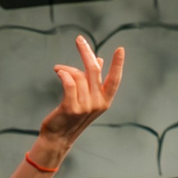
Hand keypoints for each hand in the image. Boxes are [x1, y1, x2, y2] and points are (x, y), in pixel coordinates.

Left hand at [37, 34, 125, 152]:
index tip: (120, 49)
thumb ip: (94, 81)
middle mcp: (98, 103)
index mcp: (104, 100)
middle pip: (94, 70)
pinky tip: (58, 71)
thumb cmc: (71, 116)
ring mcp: (85, 107)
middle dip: (86, 52)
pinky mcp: (71, 108)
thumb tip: (99, 60)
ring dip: (66, 69)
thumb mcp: (86, 98)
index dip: (118, 65)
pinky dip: (63, 74)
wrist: (57, 138)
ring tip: (58, 69)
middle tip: (79, 39)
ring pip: (78, 76)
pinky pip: (69, 83)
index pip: (115, 79)